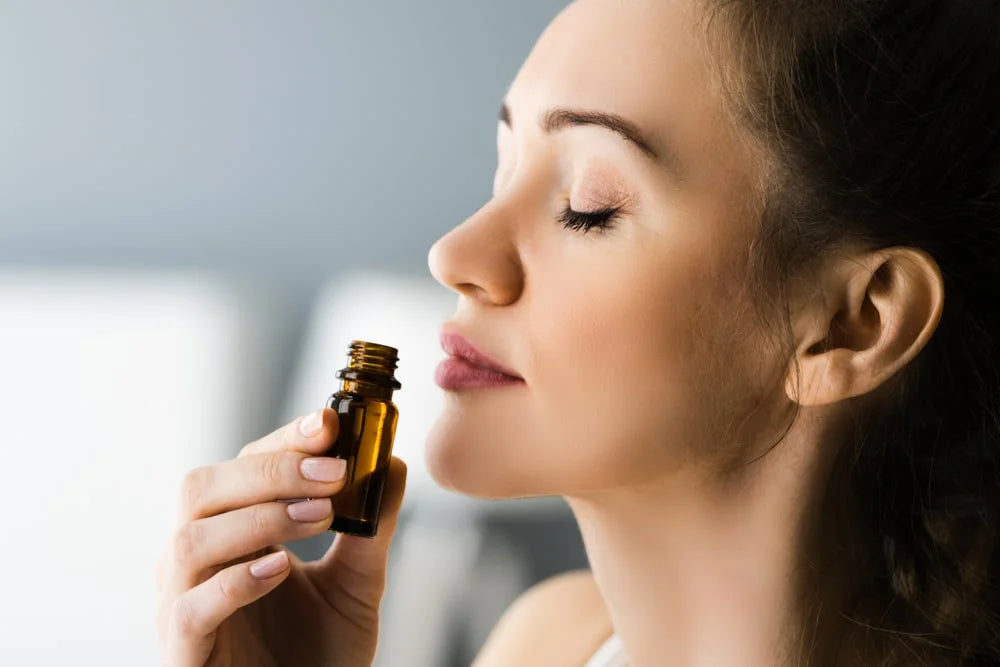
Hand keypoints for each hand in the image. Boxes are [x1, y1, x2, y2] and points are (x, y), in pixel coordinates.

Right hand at [156, 408, 406, 665]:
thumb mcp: (356, 581)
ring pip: (191, 539)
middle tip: (333, 471)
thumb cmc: (319, 651)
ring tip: (320, 515)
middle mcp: (196, 559)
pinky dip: (235, 581)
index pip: (244, 466)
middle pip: (202, 487)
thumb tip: (393, 462)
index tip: (328, 423)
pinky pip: (191, 607)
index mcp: (230, 531)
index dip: (283, 440)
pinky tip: (279, 569)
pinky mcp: (184, 651)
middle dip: (270, 469)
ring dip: (260, 516)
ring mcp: (181, 602)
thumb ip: (370, 526)